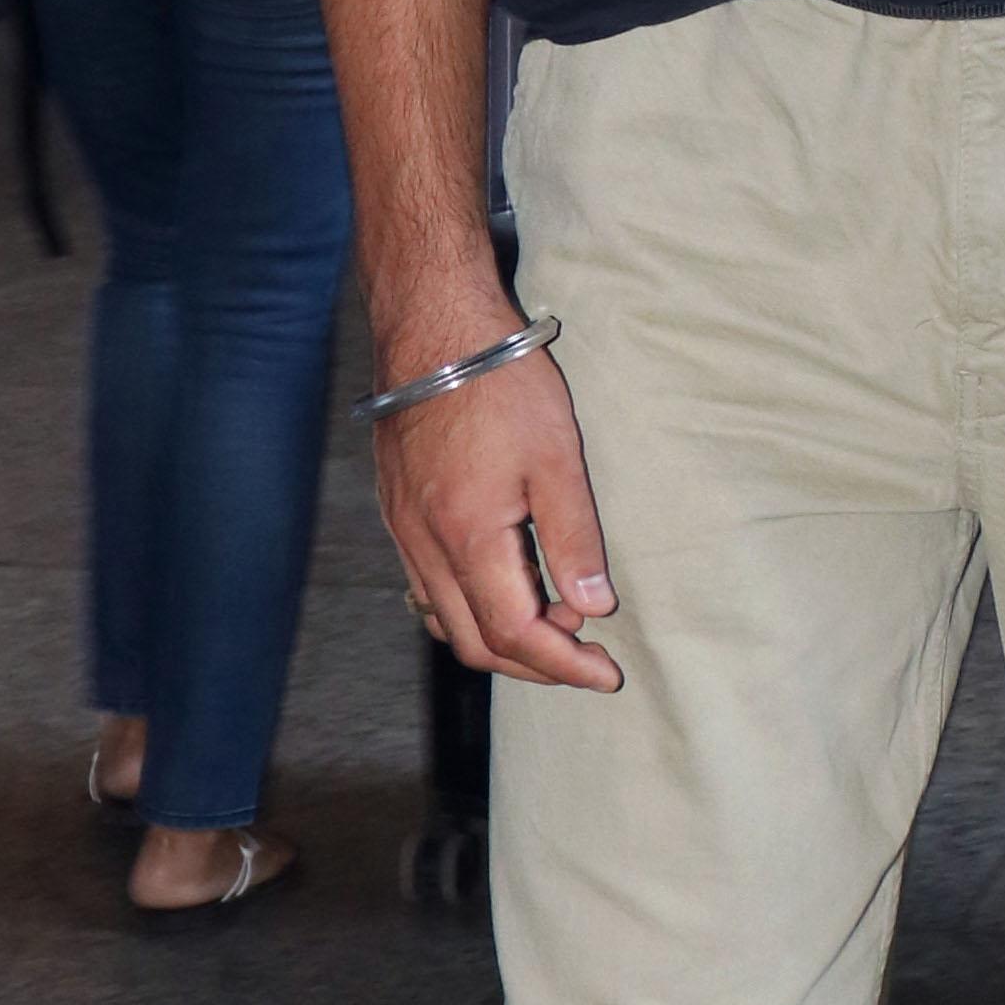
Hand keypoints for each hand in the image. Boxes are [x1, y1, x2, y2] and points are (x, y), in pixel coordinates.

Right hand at [374, 343, 620, 689]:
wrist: (435, 329)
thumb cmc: (501, 385)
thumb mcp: (557, 457)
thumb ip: (575, 539)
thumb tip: (593, 608)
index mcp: (468, 537)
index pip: (514, 634)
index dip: (563, 665)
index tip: (606, 674)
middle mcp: (425, 546)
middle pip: (475, 642)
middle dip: (535, 663)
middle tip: (588, 655)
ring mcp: (405, 532)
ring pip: (447, 620)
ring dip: (501, 637)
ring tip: (556, 620)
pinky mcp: (398, 513)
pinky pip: (428, 589)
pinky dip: (469, 609)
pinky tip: (505, 587)